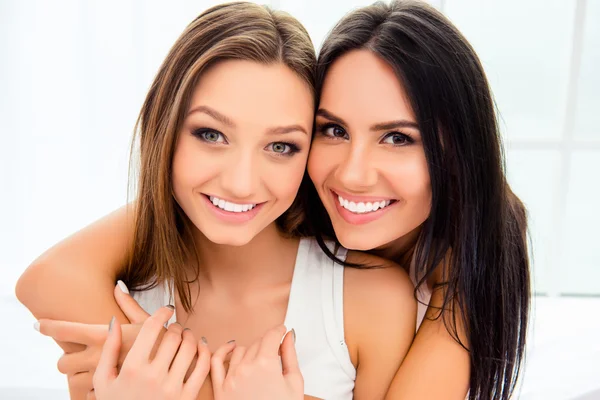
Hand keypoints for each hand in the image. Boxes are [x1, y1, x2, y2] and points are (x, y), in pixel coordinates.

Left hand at [36, 281, 154, 392]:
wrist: (178, 369)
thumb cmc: (164, 343)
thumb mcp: (146, 322)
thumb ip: (127, 305)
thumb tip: (117, 286)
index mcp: (104, 336)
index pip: (66, 330)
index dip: (50, 326)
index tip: (39, 324)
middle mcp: (97, 357)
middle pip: (62, 361)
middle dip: (68, 358)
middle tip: (78, 355)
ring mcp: (101, 378)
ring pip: (72, 381)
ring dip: (80, 376)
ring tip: (94, 371)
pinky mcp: (107, 393)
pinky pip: (88, 395)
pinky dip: (93, 390)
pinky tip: (105, 384)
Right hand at [93, 306, 209, 399]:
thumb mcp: (104, 380)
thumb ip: (109, 350)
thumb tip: (114, 321)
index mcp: (131, 368)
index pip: (152, 328)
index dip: (161, 313)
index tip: (166, 310)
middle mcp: (153, 377)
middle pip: (173, 336)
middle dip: (176, 327)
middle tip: (175, 327)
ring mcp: (171, 388)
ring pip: (190, 348)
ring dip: (191, 337)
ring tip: (187, 336)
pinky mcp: (186, 398)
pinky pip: (202, 367)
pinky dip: (204, 352)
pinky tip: (200, 347)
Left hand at [211, 325, 303, 399]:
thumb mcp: (294, 383)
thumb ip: (290, 355)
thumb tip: (289, 336)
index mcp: (265, 365)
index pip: (271, 336)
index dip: (278, 330)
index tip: (281, 331)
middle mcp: (245, 368)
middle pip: (257, 343)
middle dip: (268, 344)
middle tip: (276, 351)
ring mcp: (230, 378)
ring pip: (239, 350)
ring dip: (250, 350)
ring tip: (259, 358)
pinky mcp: (220, 389)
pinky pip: (216, 362)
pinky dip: (222, 351)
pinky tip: (230, 347)